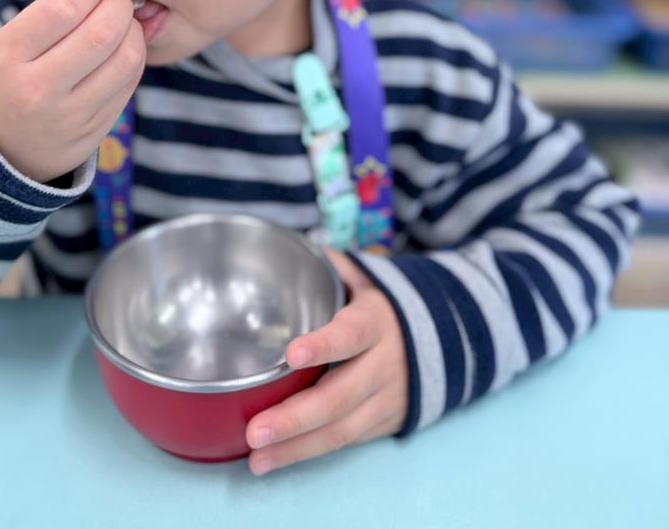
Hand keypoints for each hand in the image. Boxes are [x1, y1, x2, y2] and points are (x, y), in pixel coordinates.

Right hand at [0, 0, 145, 182]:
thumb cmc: (8, 78)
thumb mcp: (5, 43)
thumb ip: (48, 15)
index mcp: (7, 58)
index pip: (64, 8)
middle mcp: (38, 90)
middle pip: (102, 33)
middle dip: (118, 5)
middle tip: (114, 1)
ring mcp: (70, 116)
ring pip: (127, 59)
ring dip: (134, 31)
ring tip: (122, 24)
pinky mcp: (95, 129)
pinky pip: (130, 82)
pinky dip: (133, 56)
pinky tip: (122, 49)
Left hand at [245, 249, 407, 474]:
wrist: (449, 339)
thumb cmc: (382, 306)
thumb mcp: (365, 278)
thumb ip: (329, 266)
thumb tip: (283, 244)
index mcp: (375, 321)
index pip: (349, 334)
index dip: (323, 345)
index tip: (291, 355)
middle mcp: (384, 364)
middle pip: (340, 396)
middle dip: (296, 417)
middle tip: (255, 431)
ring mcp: (386, 399)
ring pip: (341, 430)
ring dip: (296, 448)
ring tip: (256, 458)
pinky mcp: (383, 424)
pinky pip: (344, 442)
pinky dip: (307, 454)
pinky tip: (272, 460)